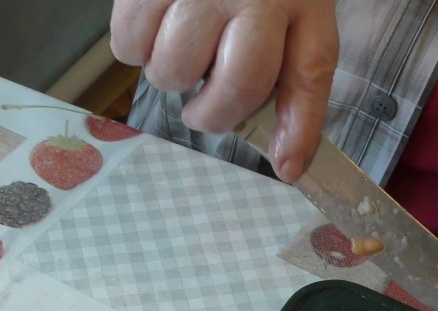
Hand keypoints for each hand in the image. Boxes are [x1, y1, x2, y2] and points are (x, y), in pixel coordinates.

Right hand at [109, 0, 338, 180]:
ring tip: (180, 49)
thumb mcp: (292, 8)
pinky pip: (128, 43)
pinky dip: (133, 48)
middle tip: (204, 108)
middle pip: (238, 84)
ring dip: (170, 75)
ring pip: (174, 69)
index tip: (287, 166)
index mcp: (301, 0)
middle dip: (214, 113)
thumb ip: (291, 75)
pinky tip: (153, 26)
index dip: (300, 129)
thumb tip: (288, 159)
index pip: (309, 73)